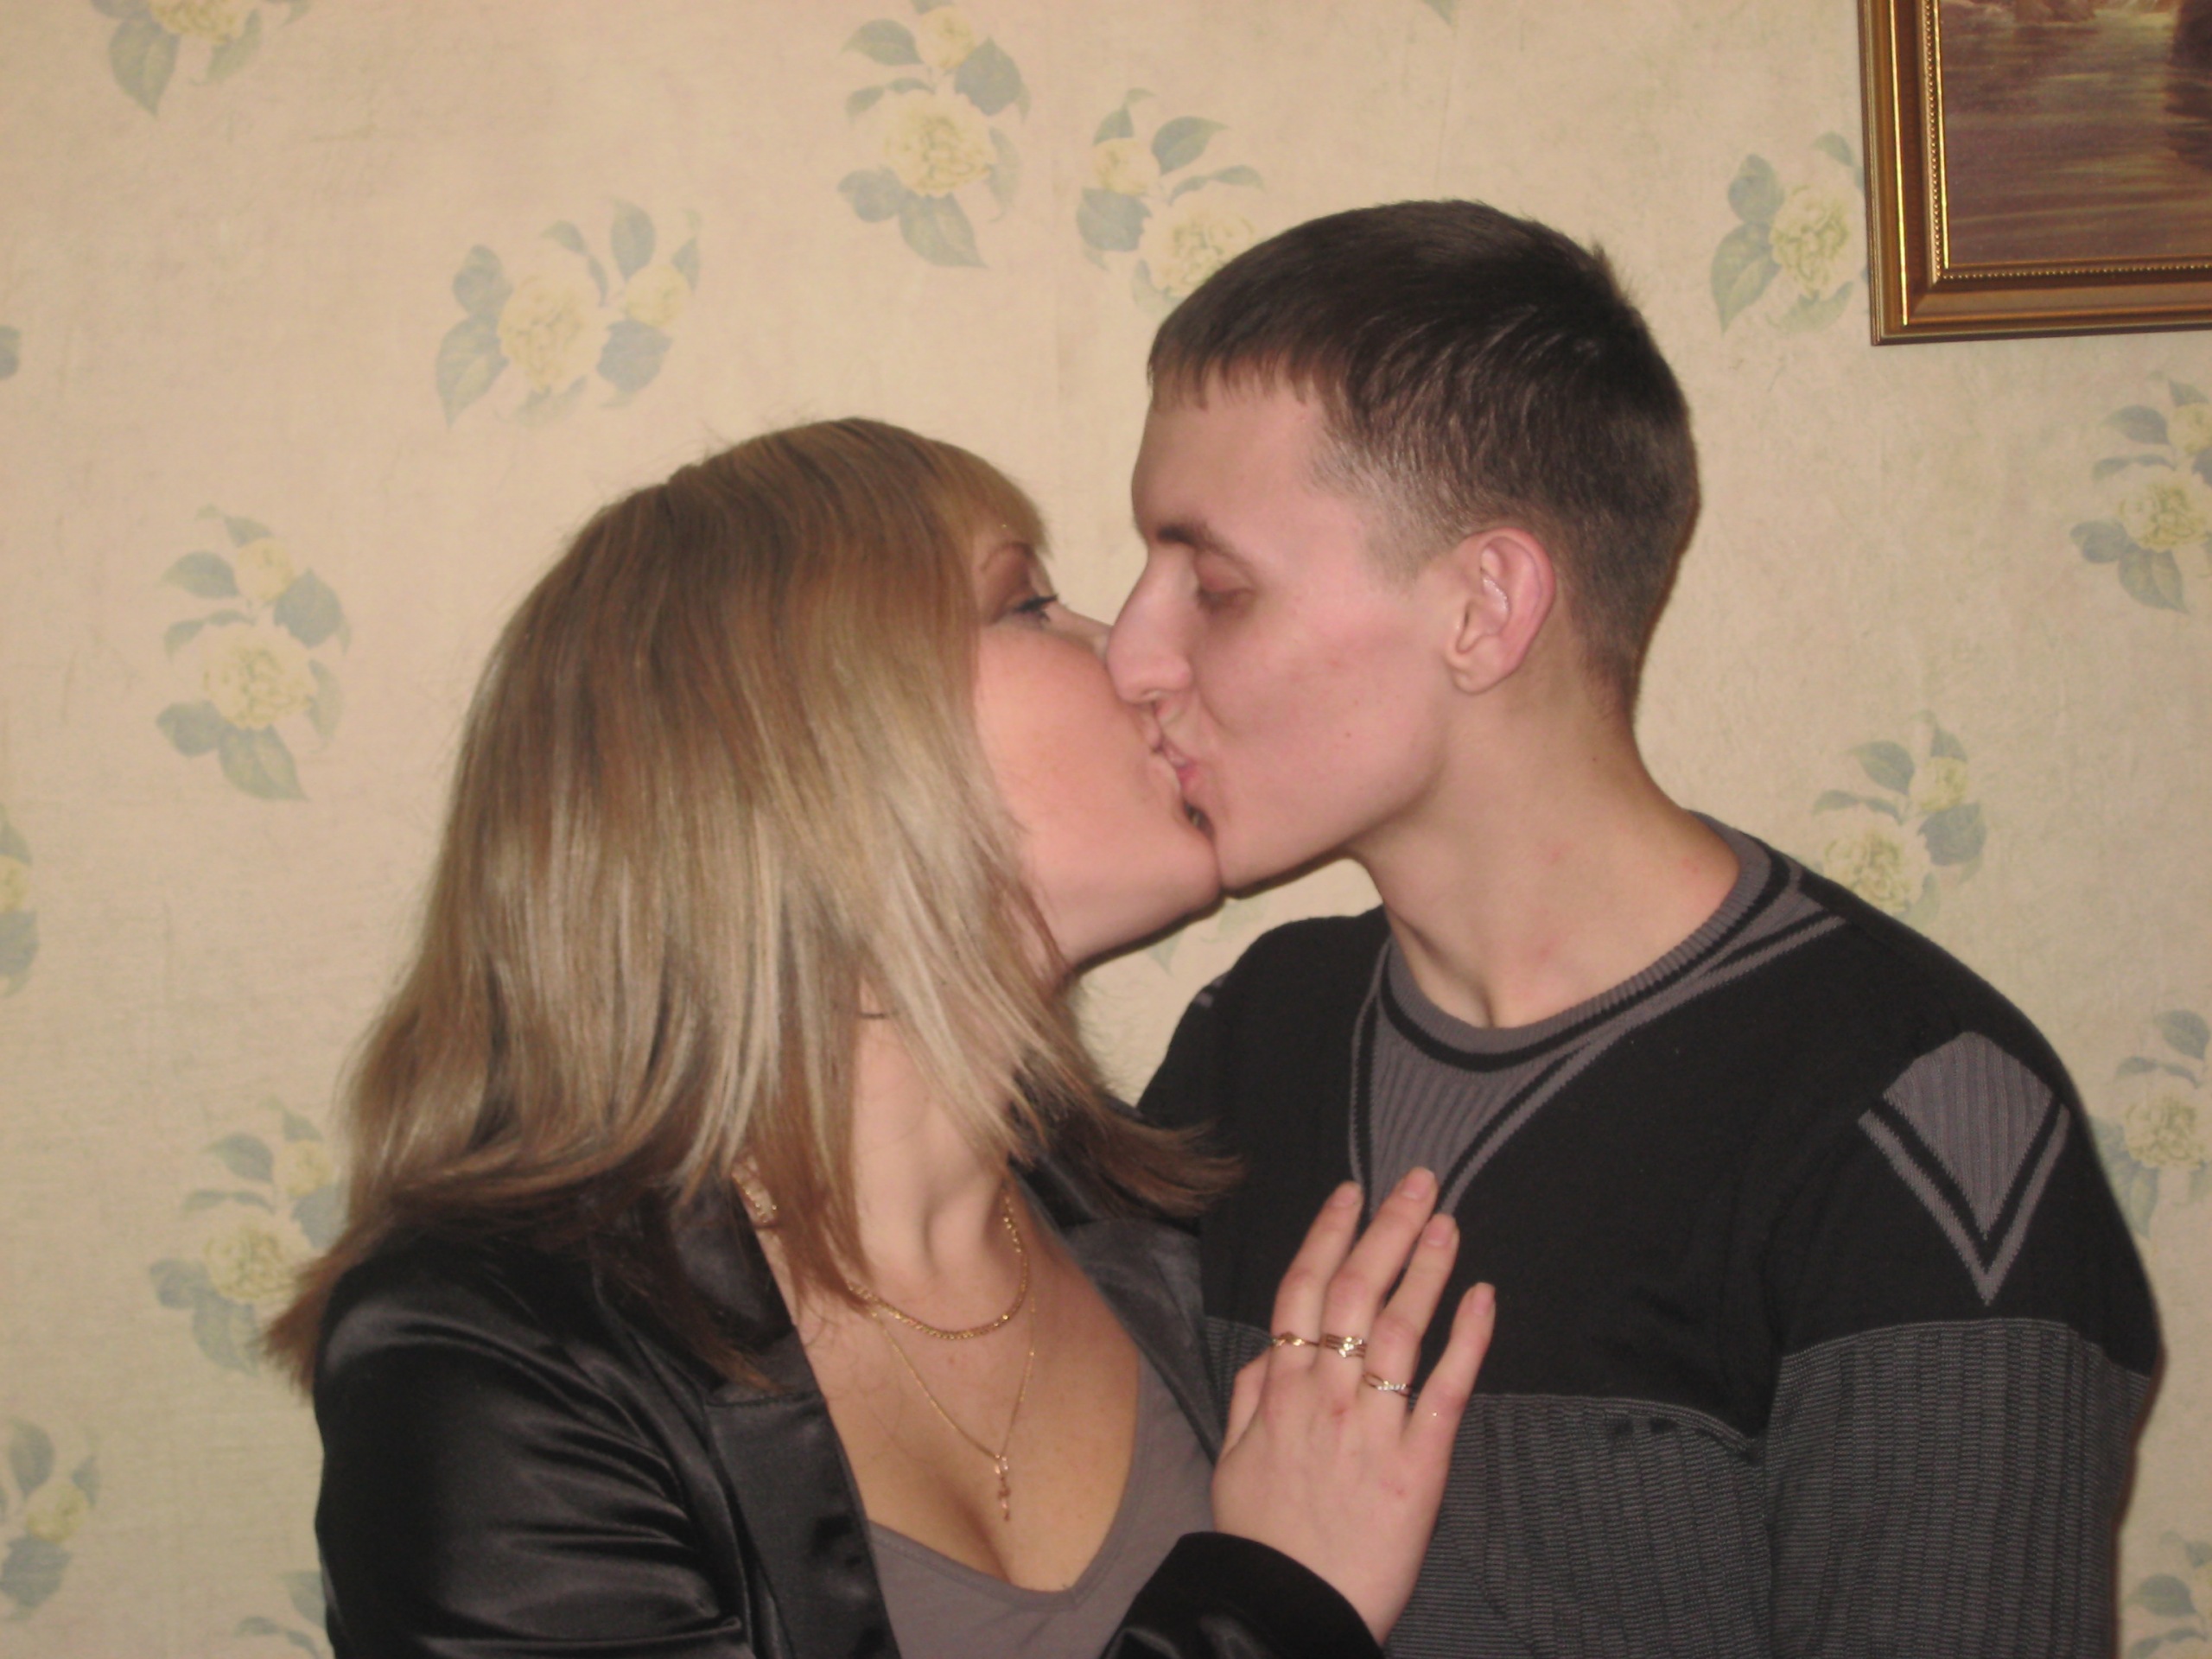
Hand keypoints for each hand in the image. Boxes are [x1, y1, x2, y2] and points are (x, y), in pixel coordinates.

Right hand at [1208, 1169, 1494, 1643]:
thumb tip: (1267, 1349)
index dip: (1329, 1235)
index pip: (1302, 1290)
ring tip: (1449, 1220)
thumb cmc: (1263, 1540)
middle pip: (1354, 1291)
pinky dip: (1466, 1339)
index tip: (1353, 1192)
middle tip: (1419, 1181)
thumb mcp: (1233, 1462)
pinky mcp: (1417, 1466)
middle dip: (1387, 1230)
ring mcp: (1371, 1427)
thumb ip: (1248, 1397)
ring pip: (1397, 1327)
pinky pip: (1445, 1391)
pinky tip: (1482, 1297)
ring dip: (1425, 1267)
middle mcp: (1323, 1395)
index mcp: (1279, 1389)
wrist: (1286, 1611)